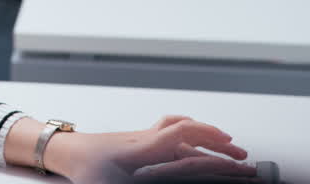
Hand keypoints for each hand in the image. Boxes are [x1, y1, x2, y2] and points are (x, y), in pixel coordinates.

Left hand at [46, 116, 256, 183]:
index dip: (206, 140)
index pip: (179, 134)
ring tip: (228, 148)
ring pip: (183, 131)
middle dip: (218, 142)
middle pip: (189, 131)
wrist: (66, 150)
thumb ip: (134, 183)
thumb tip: (153, 173)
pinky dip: (191, 134)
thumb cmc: (86, 169)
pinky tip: (197, 142)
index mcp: (143, 149)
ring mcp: (145, 137)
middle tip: (242, 157)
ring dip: (207, 138)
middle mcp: (148, 139)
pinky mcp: (141, 140)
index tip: (230, 151)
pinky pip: (173, 132)